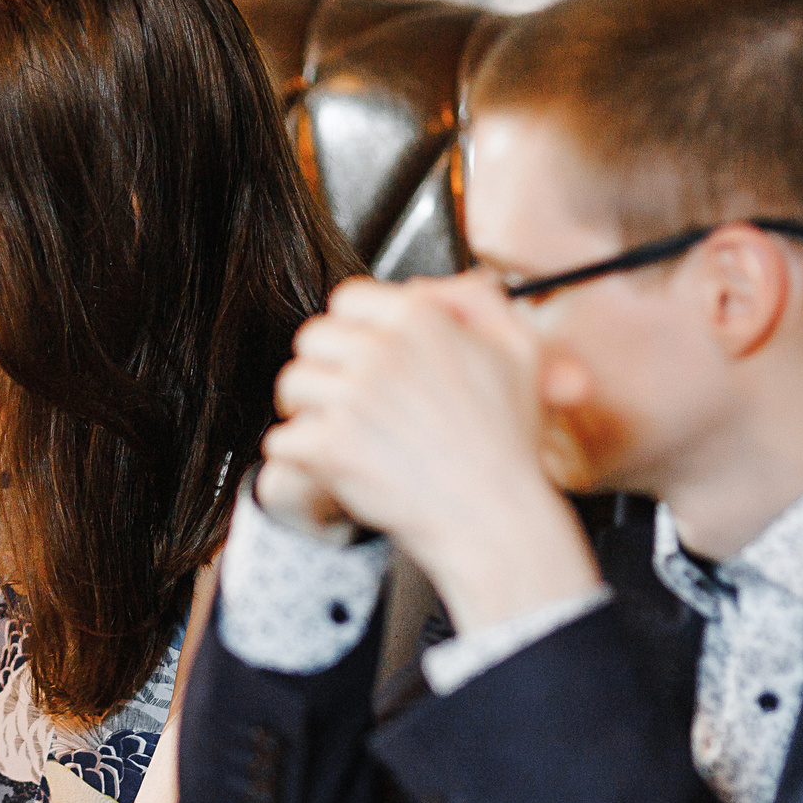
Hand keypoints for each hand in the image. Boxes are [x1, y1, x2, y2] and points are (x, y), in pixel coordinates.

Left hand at [262, 272, 597, 629]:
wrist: (494, 517)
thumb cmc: (508, 444)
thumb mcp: (519, 351)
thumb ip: (477, 301)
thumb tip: (430, 285)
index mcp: (421, 320)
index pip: (348, 299)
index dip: (352, 328)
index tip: (360, 355)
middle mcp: (382, 351)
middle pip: (312, 338)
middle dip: (324, 366)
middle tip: (342, 396)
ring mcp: (353, 398)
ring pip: (292, 384)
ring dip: (306, 408)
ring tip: (335, 429)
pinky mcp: (331, 445)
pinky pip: (283, 438)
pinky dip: (299, 454)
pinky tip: (330, 464)